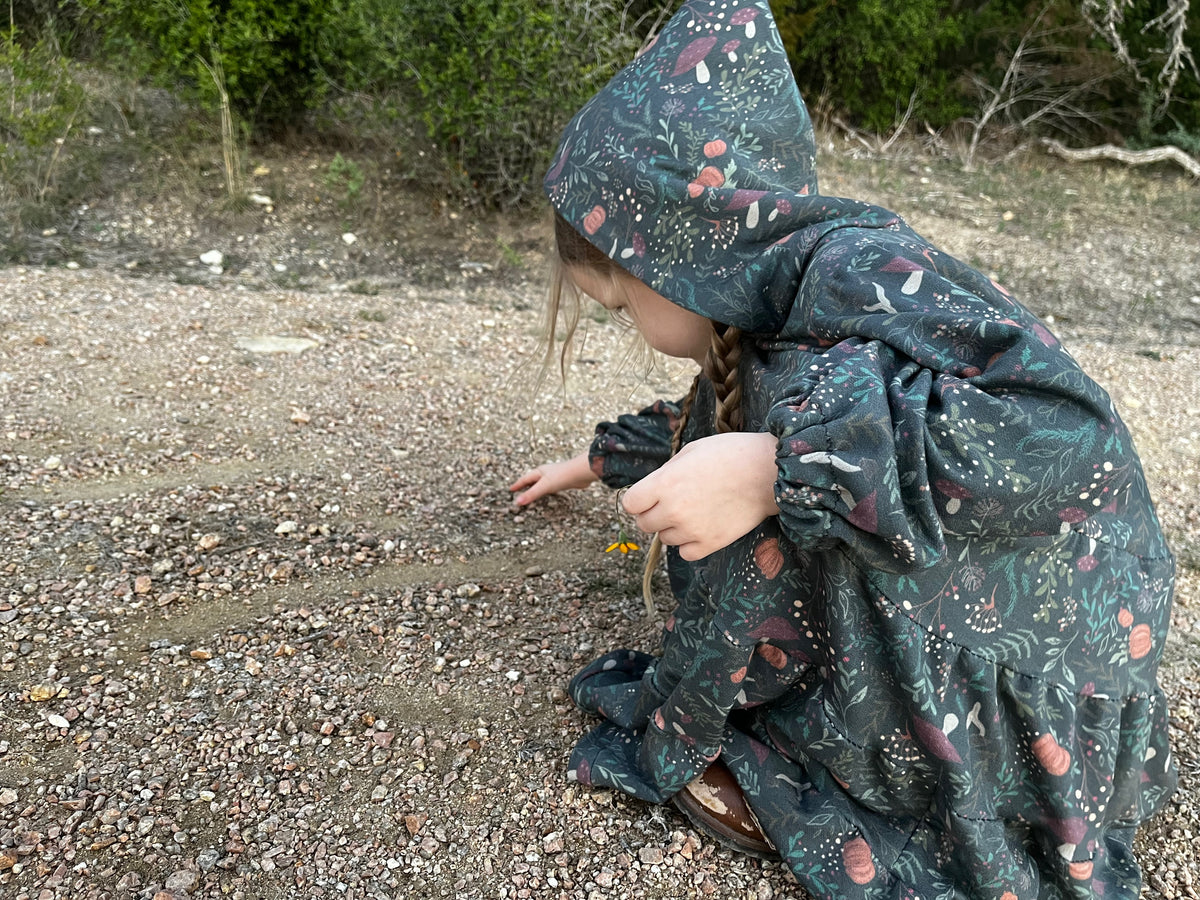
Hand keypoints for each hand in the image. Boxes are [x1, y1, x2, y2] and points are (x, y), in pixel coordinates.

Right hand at [509, 451, 598, 505]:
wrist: (581, 472)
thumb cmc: (563, 476)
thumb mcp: (544, 486)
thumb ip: (531, 494)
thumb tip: (517, 502)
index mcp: (539, 472)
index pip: (525, 479)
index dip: (518, 485)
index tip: (511, 489)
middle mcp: (546, 473)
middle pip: (533, 479)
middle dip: (526, 485)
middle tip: (519, 491)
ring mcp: (555, 476)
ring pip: (542, 482)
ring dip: (536, 487)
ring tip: (532, 492)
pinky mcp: (563, 481)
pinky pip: (552, 486)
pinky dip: (547, 490)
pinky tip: (550, 492)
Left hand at [621, 431, 779, 559]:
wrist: (767, 471)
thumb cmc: (729, 454)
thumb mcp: (690, 451)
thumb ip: (666, 473)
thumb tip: (654, 489)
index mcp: (664, 483)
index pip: (630, 504)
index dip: (639, 499)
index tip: (650, 496)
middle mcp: (673, 509)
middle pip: (644, 524)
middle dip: (654, 514)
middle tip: (673, 504)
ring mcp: (691, 529)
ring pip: (665, 539)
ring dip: (674, 528)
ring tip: (695, 511)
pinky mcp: (710, 543)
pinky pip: (685, 553)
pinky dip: (690, 543)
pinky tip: (702, 528)